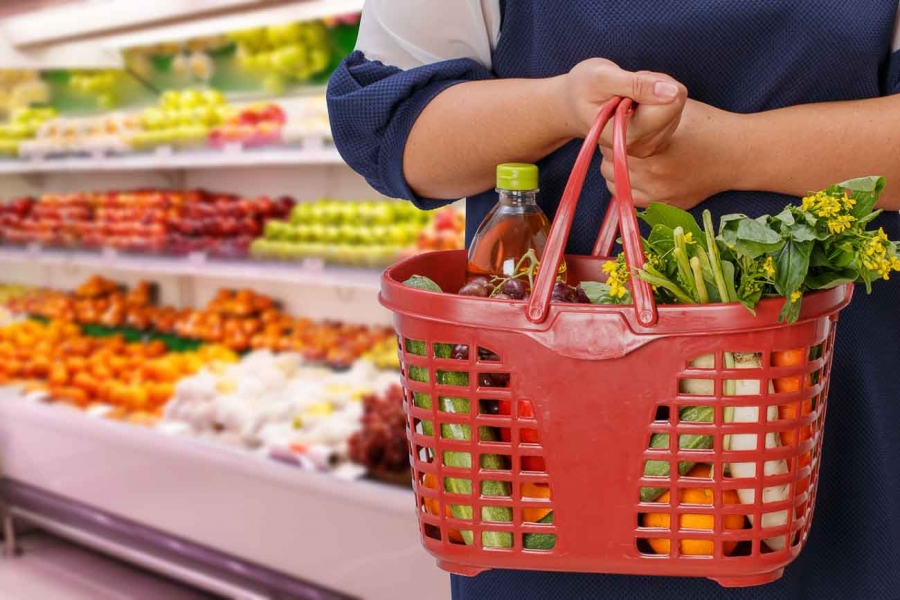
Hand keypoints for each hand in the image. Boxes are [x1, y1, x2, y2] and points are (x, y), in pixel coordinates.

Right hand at [557, 58, 687, 156]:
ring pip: (676, 102)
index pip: (671, 103)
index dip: (652, 83)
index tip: (628, 85)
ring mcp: (652, 145)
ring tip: (626, 95)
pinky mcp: (659, 139)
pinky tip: (634, 102)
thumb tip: (673, 92)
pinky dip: (656, 97)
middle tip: (625, 89)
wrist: (572, 106)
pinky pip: (673, 106)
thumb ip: (636, 86)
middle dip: (654, 86)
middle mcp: (644, 146)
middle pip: (675, 102)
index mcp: (630, 137)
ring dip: (654, 91)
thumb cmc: (582, 89)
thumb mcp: (603, 79)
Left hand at [600, 99, 744, 208]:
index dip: (613, 130)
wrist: (738, 155)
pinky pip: (626, 198)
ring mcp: (657, 194)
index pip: (610, 141)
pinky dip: (626, 185)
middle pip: (609, 162)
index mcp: (651, 149)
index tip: (620, 124)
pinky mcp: (663, 206)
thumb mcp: (675, 108)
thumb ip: (646, 105)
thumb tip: (619, 101)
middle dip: (613, 149)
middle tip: (626, 139)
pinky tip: (637, 172)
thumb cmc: (708, 126)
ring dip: (617, 168)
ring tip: (633, 155)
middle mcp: (652, 175)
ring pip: (614, 181)